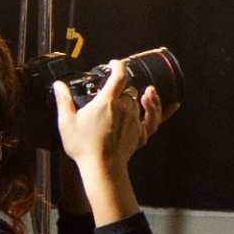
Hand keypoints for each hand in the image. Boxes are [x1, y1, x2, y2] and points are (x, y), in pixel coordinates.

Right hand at [51, 58, 163, 222]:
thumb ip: (63, 100)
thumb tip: (58, 85)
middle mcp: (125, 108)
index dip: (118, 66)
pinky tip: (175, 104)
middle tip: (113, 93)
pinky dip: (163, 111)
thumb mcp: (66, 122)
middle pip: (128, 91)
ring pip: (141, 103)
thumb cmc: (84, 147)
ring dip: (138, 98)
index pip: (119, 75)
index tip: (114, 63)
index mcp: (108, 101)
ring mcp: (135, 121)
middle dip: (122, 89)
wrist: (102, 169)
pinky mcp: (140, 135)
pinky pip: (155, 120)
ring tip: (141, 93)